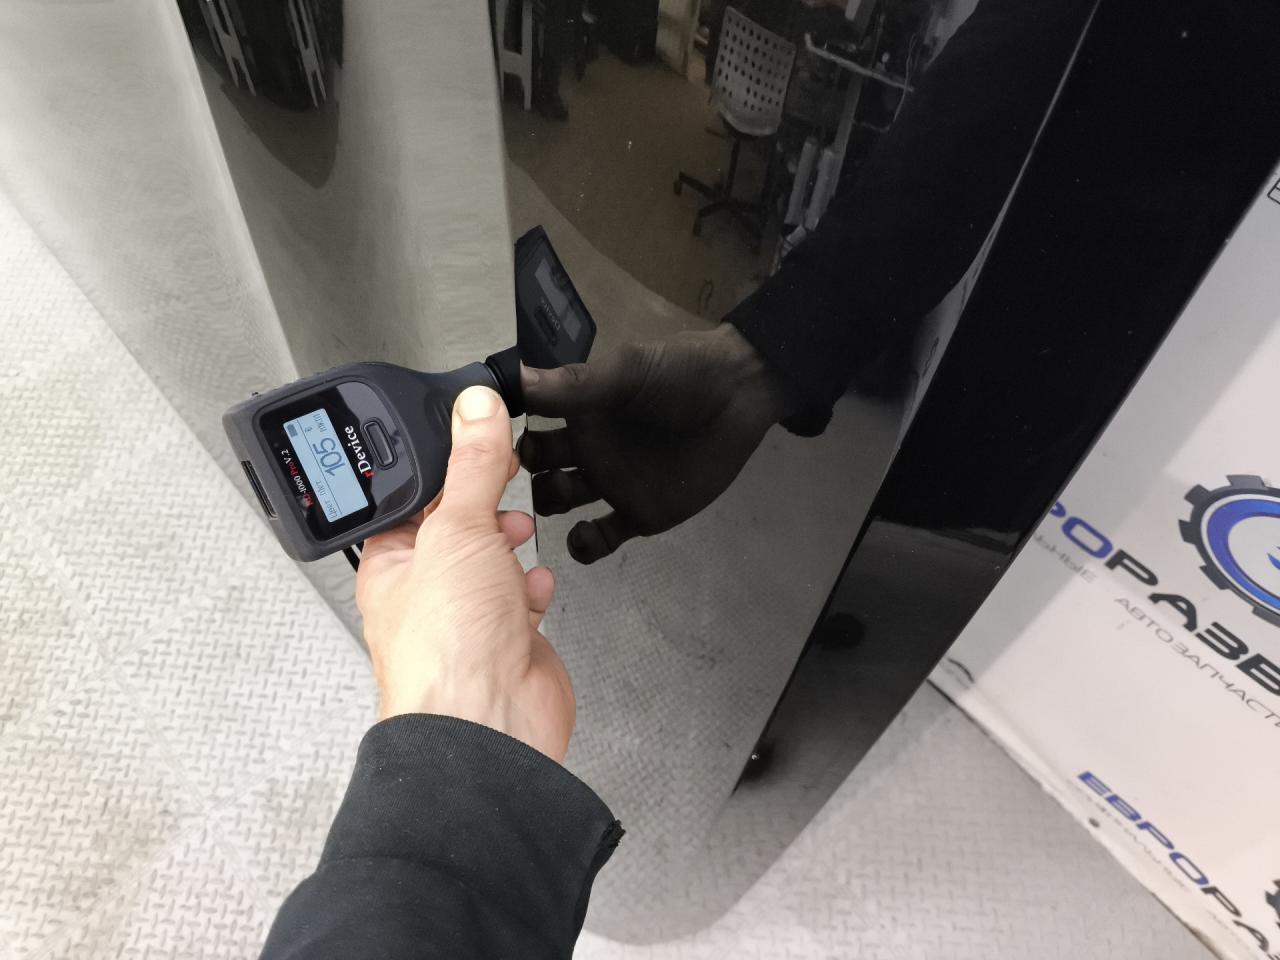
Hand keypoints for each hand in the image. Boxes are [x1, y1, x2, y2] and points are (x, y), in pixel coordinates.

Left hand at [355, 386, 574, 761]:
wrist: (492, 722)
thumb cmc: (448, 647)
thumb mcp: (458, 529)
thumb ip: (472, 466)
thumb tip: (474, 408)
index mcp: (390, 565)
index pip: (413, 500)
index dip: (442, 468)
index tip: (470, 435)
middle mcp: (425, 593)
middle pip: (456, 529)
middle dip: (483, 507)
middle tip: (500, 480)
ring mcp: (468, 620)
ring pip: (489, 565)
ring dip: (508, 547)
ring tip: (515, 534)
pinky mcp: (508, 641)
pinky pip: (519, 601)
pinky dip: (530, 588)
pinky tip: (534, 585)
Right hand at [519, 324, 797, 563]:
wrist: (739, 397)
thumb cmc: (683, 373)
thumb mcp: (626, 373)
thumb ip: (573, 384)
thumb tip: (512, 380)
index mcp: (578, 411)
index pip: (524, 424)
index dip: (502, 435)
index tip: (485, 442)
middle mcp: (587, 448)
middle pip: (534, 468)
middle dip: (517, 473)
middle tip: (510, 479)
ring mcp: (611, 483)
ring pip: (559, 501)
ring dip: (547, 504)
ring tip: (552, 500)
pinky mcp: (639, 513)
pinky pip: (600, 538)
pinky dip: (584, 544)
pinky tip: (582, 535)